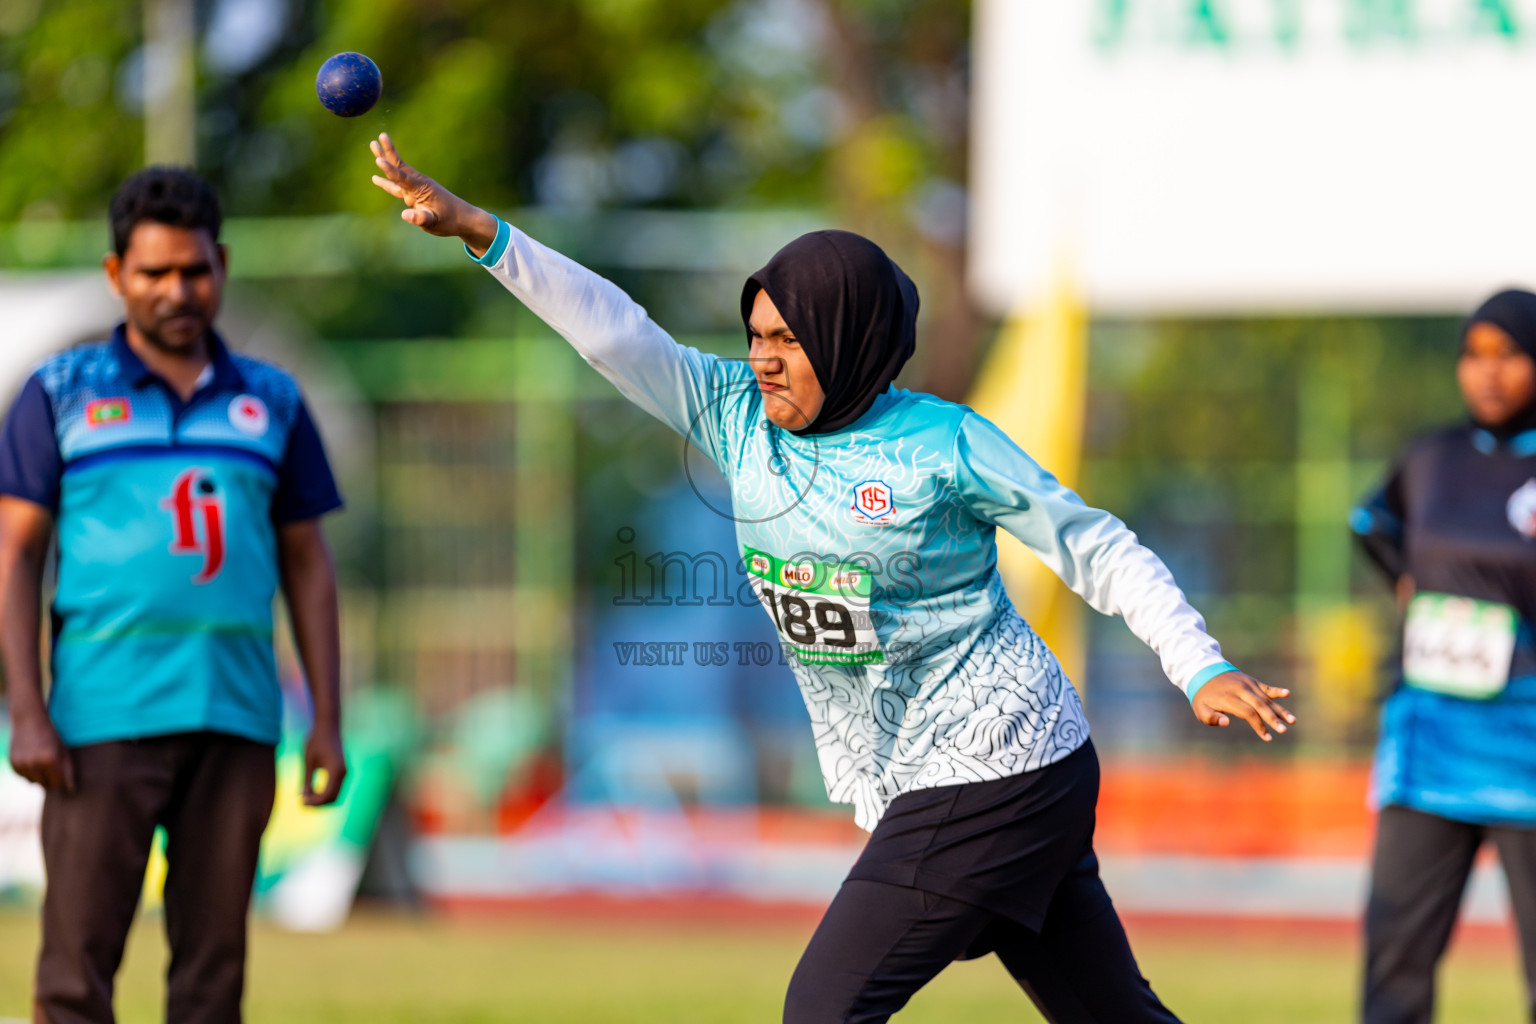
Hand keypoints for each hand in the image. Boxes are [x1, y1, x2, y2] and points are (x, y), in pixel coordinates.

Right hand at [8, 712, 73, 792]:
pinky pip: (23, 777)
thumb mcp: (63, 750)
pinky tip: (33, 760)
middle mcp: (35, 764)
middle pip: (46, 784)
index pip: (59, 783)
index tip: (66, 781)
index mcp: (51, 760)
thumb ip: (67, 770)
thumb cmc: (51, 735)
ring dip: (40, 777)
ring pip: (34, 782)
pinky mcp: (13, 764)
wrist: (29, 720)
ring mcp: (22, 764)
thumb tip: (70, 789)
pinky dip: (29, 773)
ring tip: (43, 762)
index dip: (63, 784)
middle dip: (52, 780)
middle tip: (55, 770)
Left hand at [302, 726, 346, 806]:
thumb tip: (302, 796)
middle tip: (302, 802)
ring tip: (306, 798)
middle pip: (333, 798)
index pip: (326, 795)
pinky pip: (336, 788)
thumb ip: (306, 779)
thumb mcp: (308, 761)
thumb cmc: (316, 741)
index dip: (314, 802)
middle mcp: (344, 773)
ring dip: (322, 800)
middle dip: (318, 803)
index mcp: (335, 770)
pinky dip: (326, 793)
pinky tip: (313, 791)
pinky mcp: (342, 771)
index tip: (301, 802)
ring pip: (336, 795)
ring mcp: (345, 772)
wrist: (328, 727)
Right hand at [369, 133, 499, 252]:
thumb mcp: (435, 223)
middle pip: (399, 167)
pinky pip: (398, 186)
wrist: (463, 219)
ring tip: (374, 146)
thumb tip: (404, 215)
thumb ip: (421, 219)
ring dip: (386, 160)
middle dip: (388, 153)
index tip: (378, 160)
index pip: (403, 178)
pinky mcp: (416, 194)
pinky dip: (388, 181)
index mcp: (422, 189)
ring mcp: (417, 188)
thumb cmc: (450, 221)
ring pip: (398, 173)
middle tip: (378, 137)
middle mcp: (418, 185)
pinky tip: (376, 178)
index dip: (390, 170)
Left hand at [1191, 671, 1295, 741]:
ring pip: (1266, 698)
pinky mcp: (1252, 681)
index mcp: (1228, 699)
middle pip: (1260, 705)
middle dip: (1273, 718)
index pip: (1248, 713)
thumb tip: (1227, 722)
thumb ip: (1211, 718)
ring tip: (1292, 720)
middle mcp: (1240, 690)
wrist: (1204, 672)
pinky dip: (1276, 690)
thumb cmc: (1203, 696)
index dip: (1259, 726)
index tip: (1267, 737)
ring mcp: (1247, 684)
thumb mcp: (1200, 709)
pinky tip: (1287, 693)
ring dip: (1280, 709)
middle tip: (1284, 730)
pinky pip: (1265, 687)